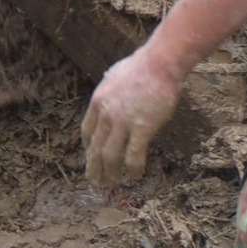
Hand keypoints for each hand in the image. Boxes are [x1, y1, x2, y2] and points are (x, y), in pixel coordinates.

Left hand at [80, 47, 181, 188]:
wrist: (159, 63)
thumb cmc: (142, 66)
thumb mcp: (115, 77)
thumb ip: (111, 92)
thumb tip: (111, 93)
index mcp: (98, 102)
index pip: (87, 131)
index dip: (88, 147)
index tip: (90, 156)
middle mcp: (106, 115)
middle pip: (95, 148)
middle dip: (94, 167)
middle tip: (96, 181)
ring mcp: (122, 123)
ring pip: (110, 156)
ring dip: (111, 173)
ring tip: (113, 184)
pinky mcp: (141, 129)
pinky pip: (133, 156)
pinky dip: (133, 169)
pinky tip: (136, 176)